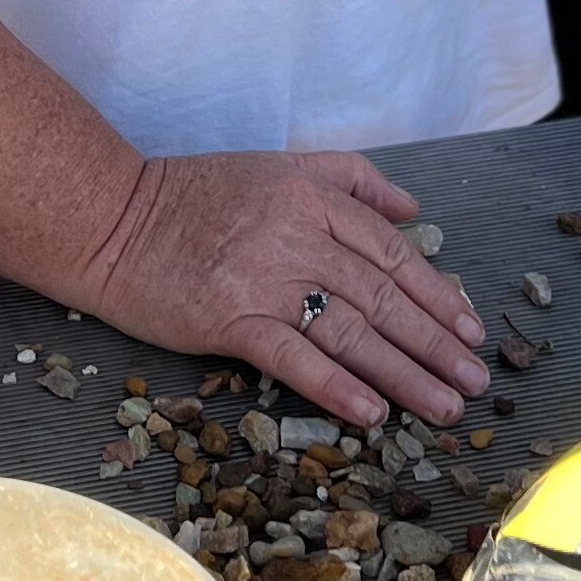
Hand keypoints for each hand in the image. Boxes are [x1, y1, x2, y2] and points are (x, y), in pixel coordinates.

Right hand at [85, 151, 487, 430]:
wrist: (109, 218)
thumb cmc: (190, 196)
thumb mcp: (275, 166)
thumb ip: (347, 177)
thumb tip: (411, 209)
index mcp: (312, 199)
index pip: (391, 252)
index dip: (436, 294)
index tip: (468, 330)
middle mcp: (296, 237)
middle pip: (382, 297)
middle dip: (434, 344)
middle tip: (472, 382)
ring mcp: (263, 279)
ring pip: (350, 332)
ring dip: (403, 375)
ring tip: (441, 407)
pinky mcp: (228, 319)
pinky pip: (295, 358)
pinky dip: (337, 387)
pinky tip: (370, 413)